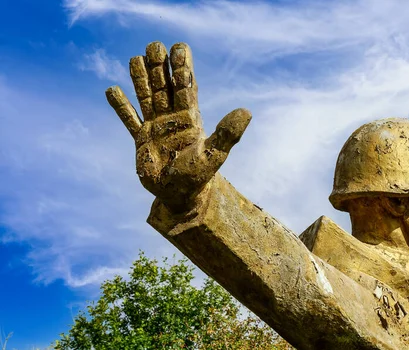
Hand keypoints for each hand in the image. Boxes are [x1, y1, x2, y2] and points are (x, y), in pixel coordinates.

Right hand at [106, 42, 250, 211]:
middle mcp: (172, 118)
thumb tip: (246, 112)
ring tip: (135, 58)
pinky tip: (112, 90)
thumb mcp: (215, 155)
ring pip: (146, 97)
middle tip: (154, 45)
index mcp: (190, 119)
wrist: (180, 197)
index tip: (180, 48)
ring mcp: (155, 128)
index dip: (183, 67)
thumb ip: (228, 133)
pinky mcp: (141, 141)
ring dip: (141, 79)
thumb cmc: (198, 177)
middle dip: (159, 66)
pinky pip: (129, 120)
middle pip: (164, 86)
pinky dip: (121, 107)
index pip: (186, 87)